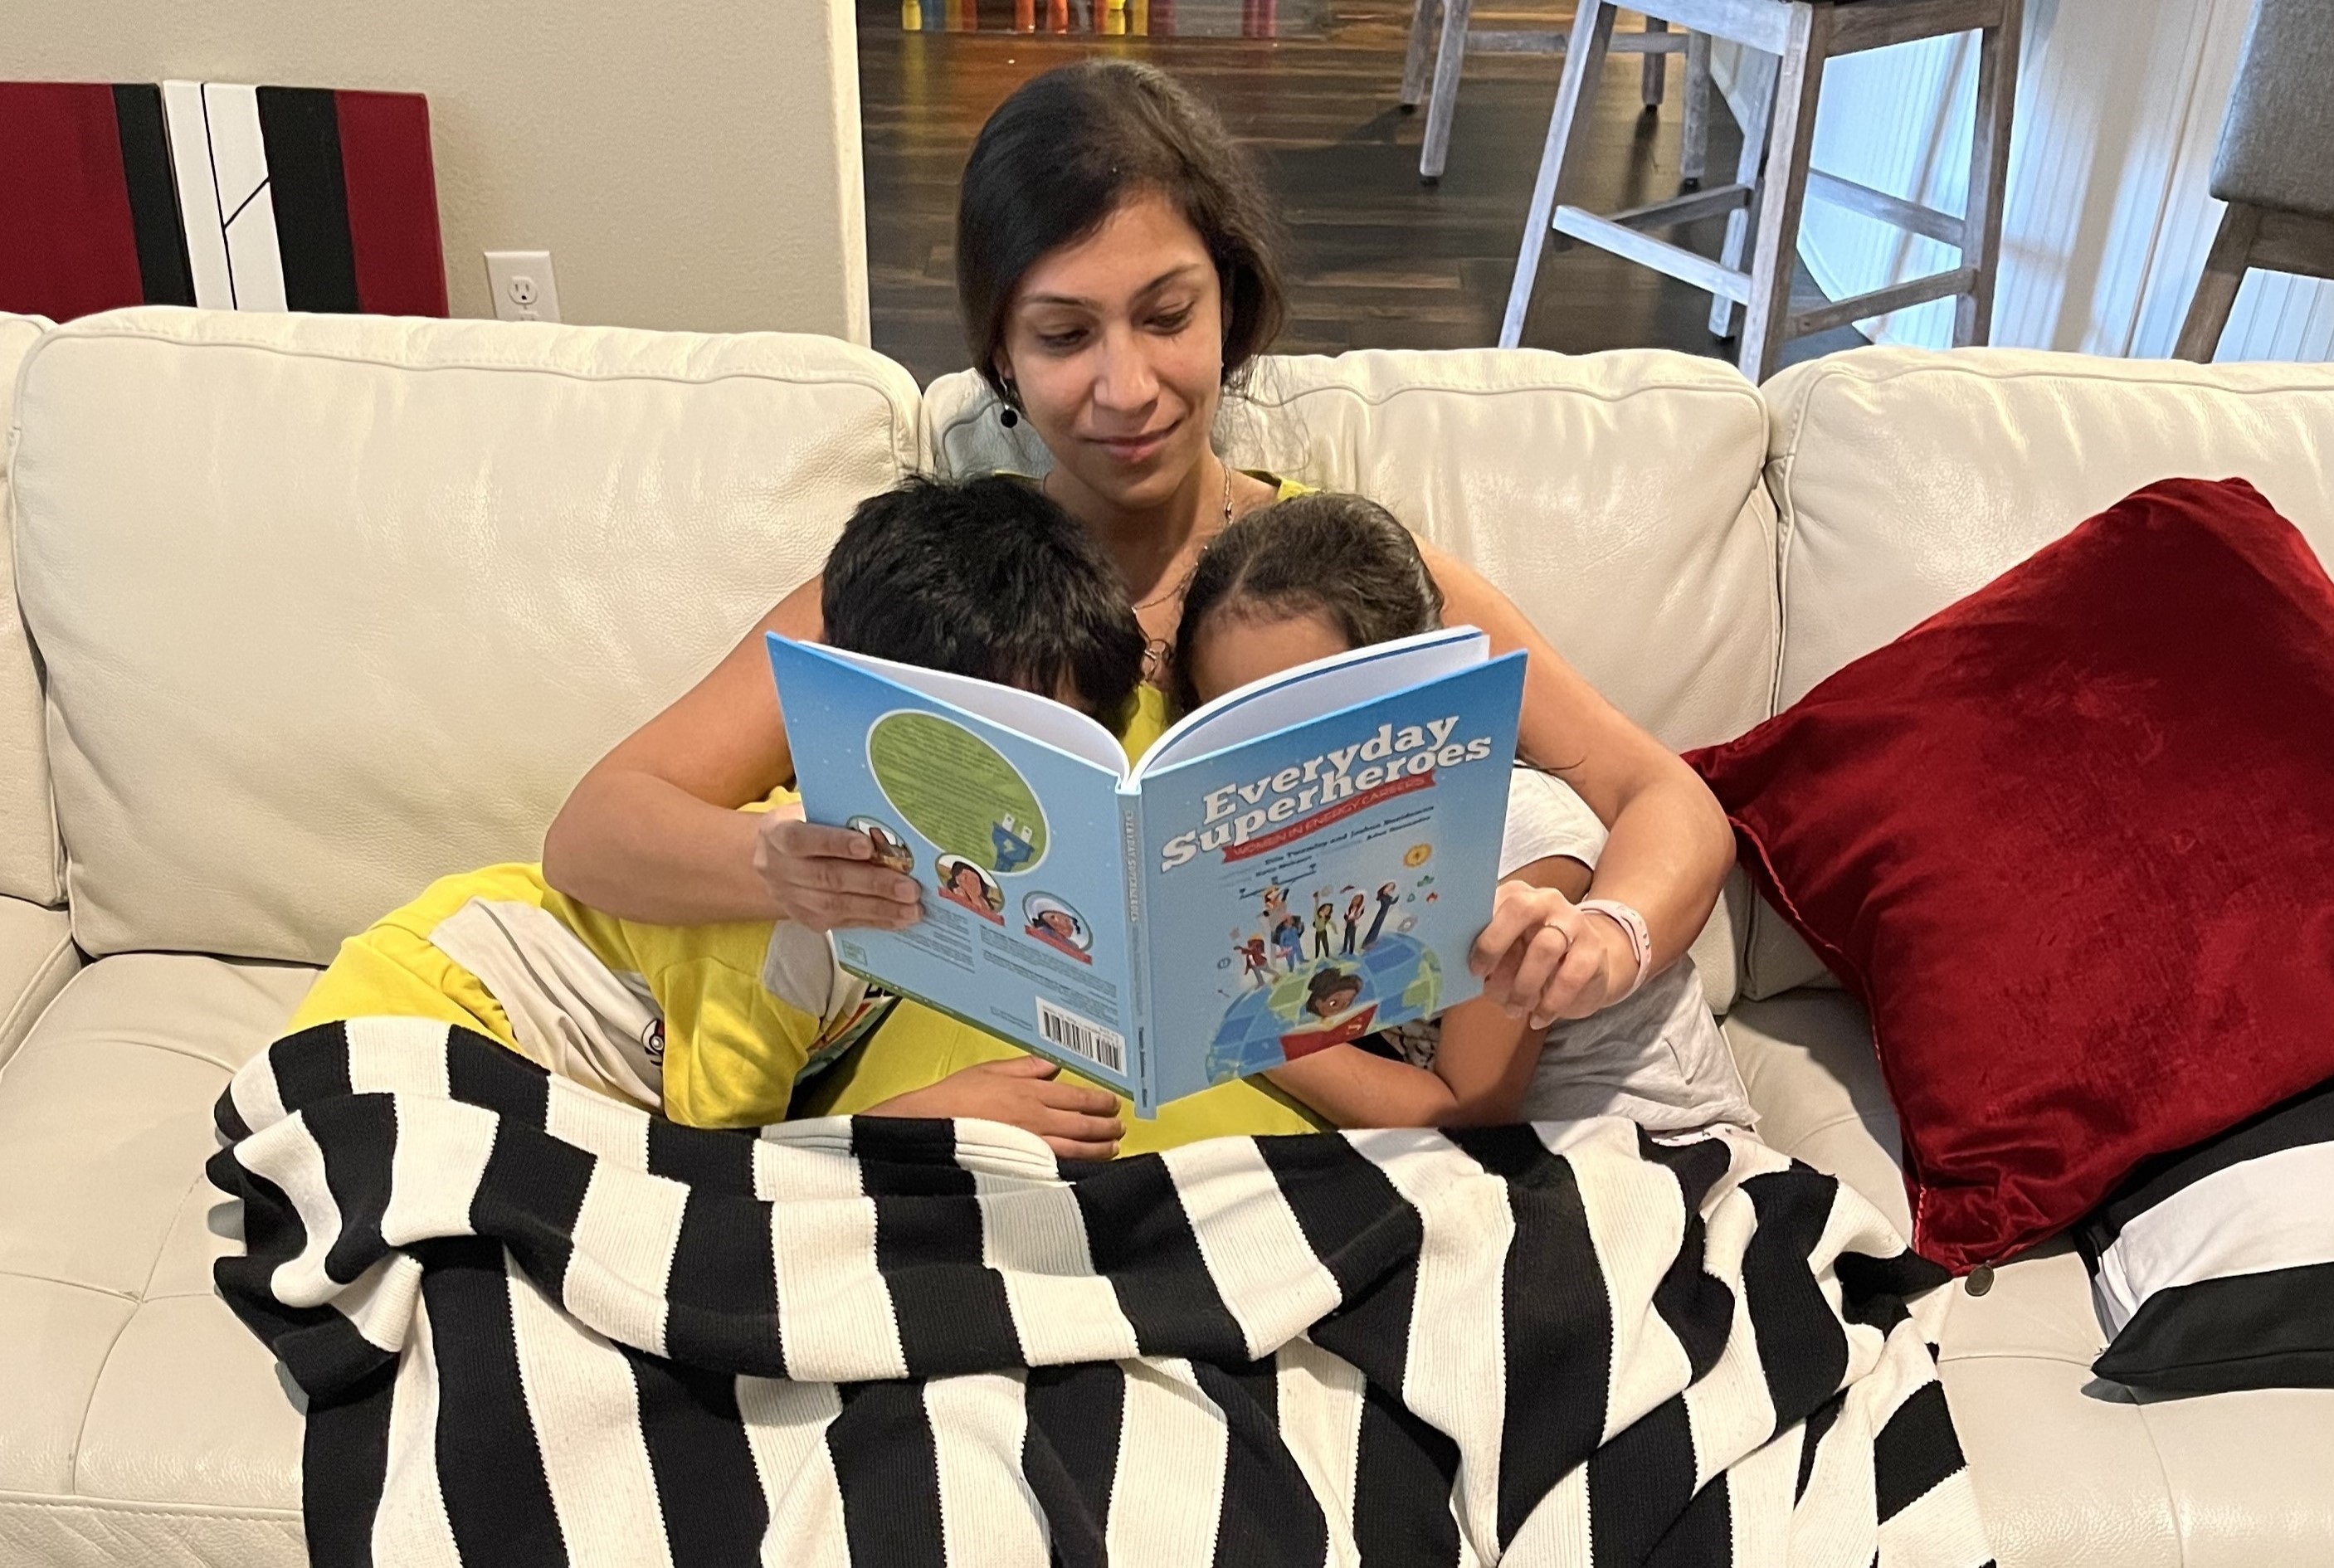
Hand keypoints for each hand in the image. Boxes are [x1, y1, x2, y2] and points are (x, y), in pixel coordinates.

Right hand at [752, 810, 921, 931]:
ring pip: (837, 906)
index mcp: (778, 834)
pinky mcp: (807, 919)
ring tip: (912, 908)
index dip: (834, 843)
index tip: (867, 846)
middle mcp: (780, 869)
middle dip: (873, 884)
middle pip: (828, 878)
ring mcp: (792, 899)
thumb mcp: (811, 812)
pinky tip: (899, 918)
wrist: (773, 861)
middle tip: (909, 888)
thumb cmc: (805, 826)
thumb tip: (887, 825)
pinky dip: (874, 920)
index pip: (802, 840)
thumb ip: (838, 817)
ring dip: (879, 908)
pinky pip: (843, 922)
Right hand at [869, 1056, 1123, 1159]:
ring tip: (1112, 1148)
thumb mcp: (989, 1071)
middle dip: (1106, 1126)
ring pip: (1078, 1149)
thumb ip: (1025, 1067)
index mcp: (1031, 1093)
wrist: (929, 1128)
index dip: (1099, 1101)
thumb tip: (1052, 1064)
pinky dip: (1079, 1168)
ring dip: (1100, 1148)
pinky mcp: (1023, 1169)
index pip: (1078, 1097)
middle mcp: (1038, 1120)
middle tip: (1119, 1126)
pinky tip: (1087, 1169)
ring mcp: (1032, 1147)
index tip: (1113, 1103)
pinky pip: (1060, 1168)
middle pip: (1084, 1124)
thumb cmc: (954, 1100)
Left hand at [1470, 881, 1630, 1028]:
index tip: (1470, 967)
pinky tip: (1538, 1018)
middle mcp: (1546, 900)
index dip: (1477, 933)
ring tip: (1514, 1009)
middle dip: (1495, 945)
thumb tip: (1467, 974)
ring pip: (1545, 947)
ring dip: (1523, 985)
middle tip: (1483, 981)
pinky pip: (1570, 977)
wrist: (1590, 965)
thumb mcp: (1509, 951)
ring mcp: (1573, 922)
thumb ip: (1489, 954)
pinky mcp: (1593, 950)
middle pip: (1519, 909)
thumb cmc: (1534, 957)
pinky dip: (1551, 1003)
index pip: (1492, 900)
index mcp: (1517, 896)